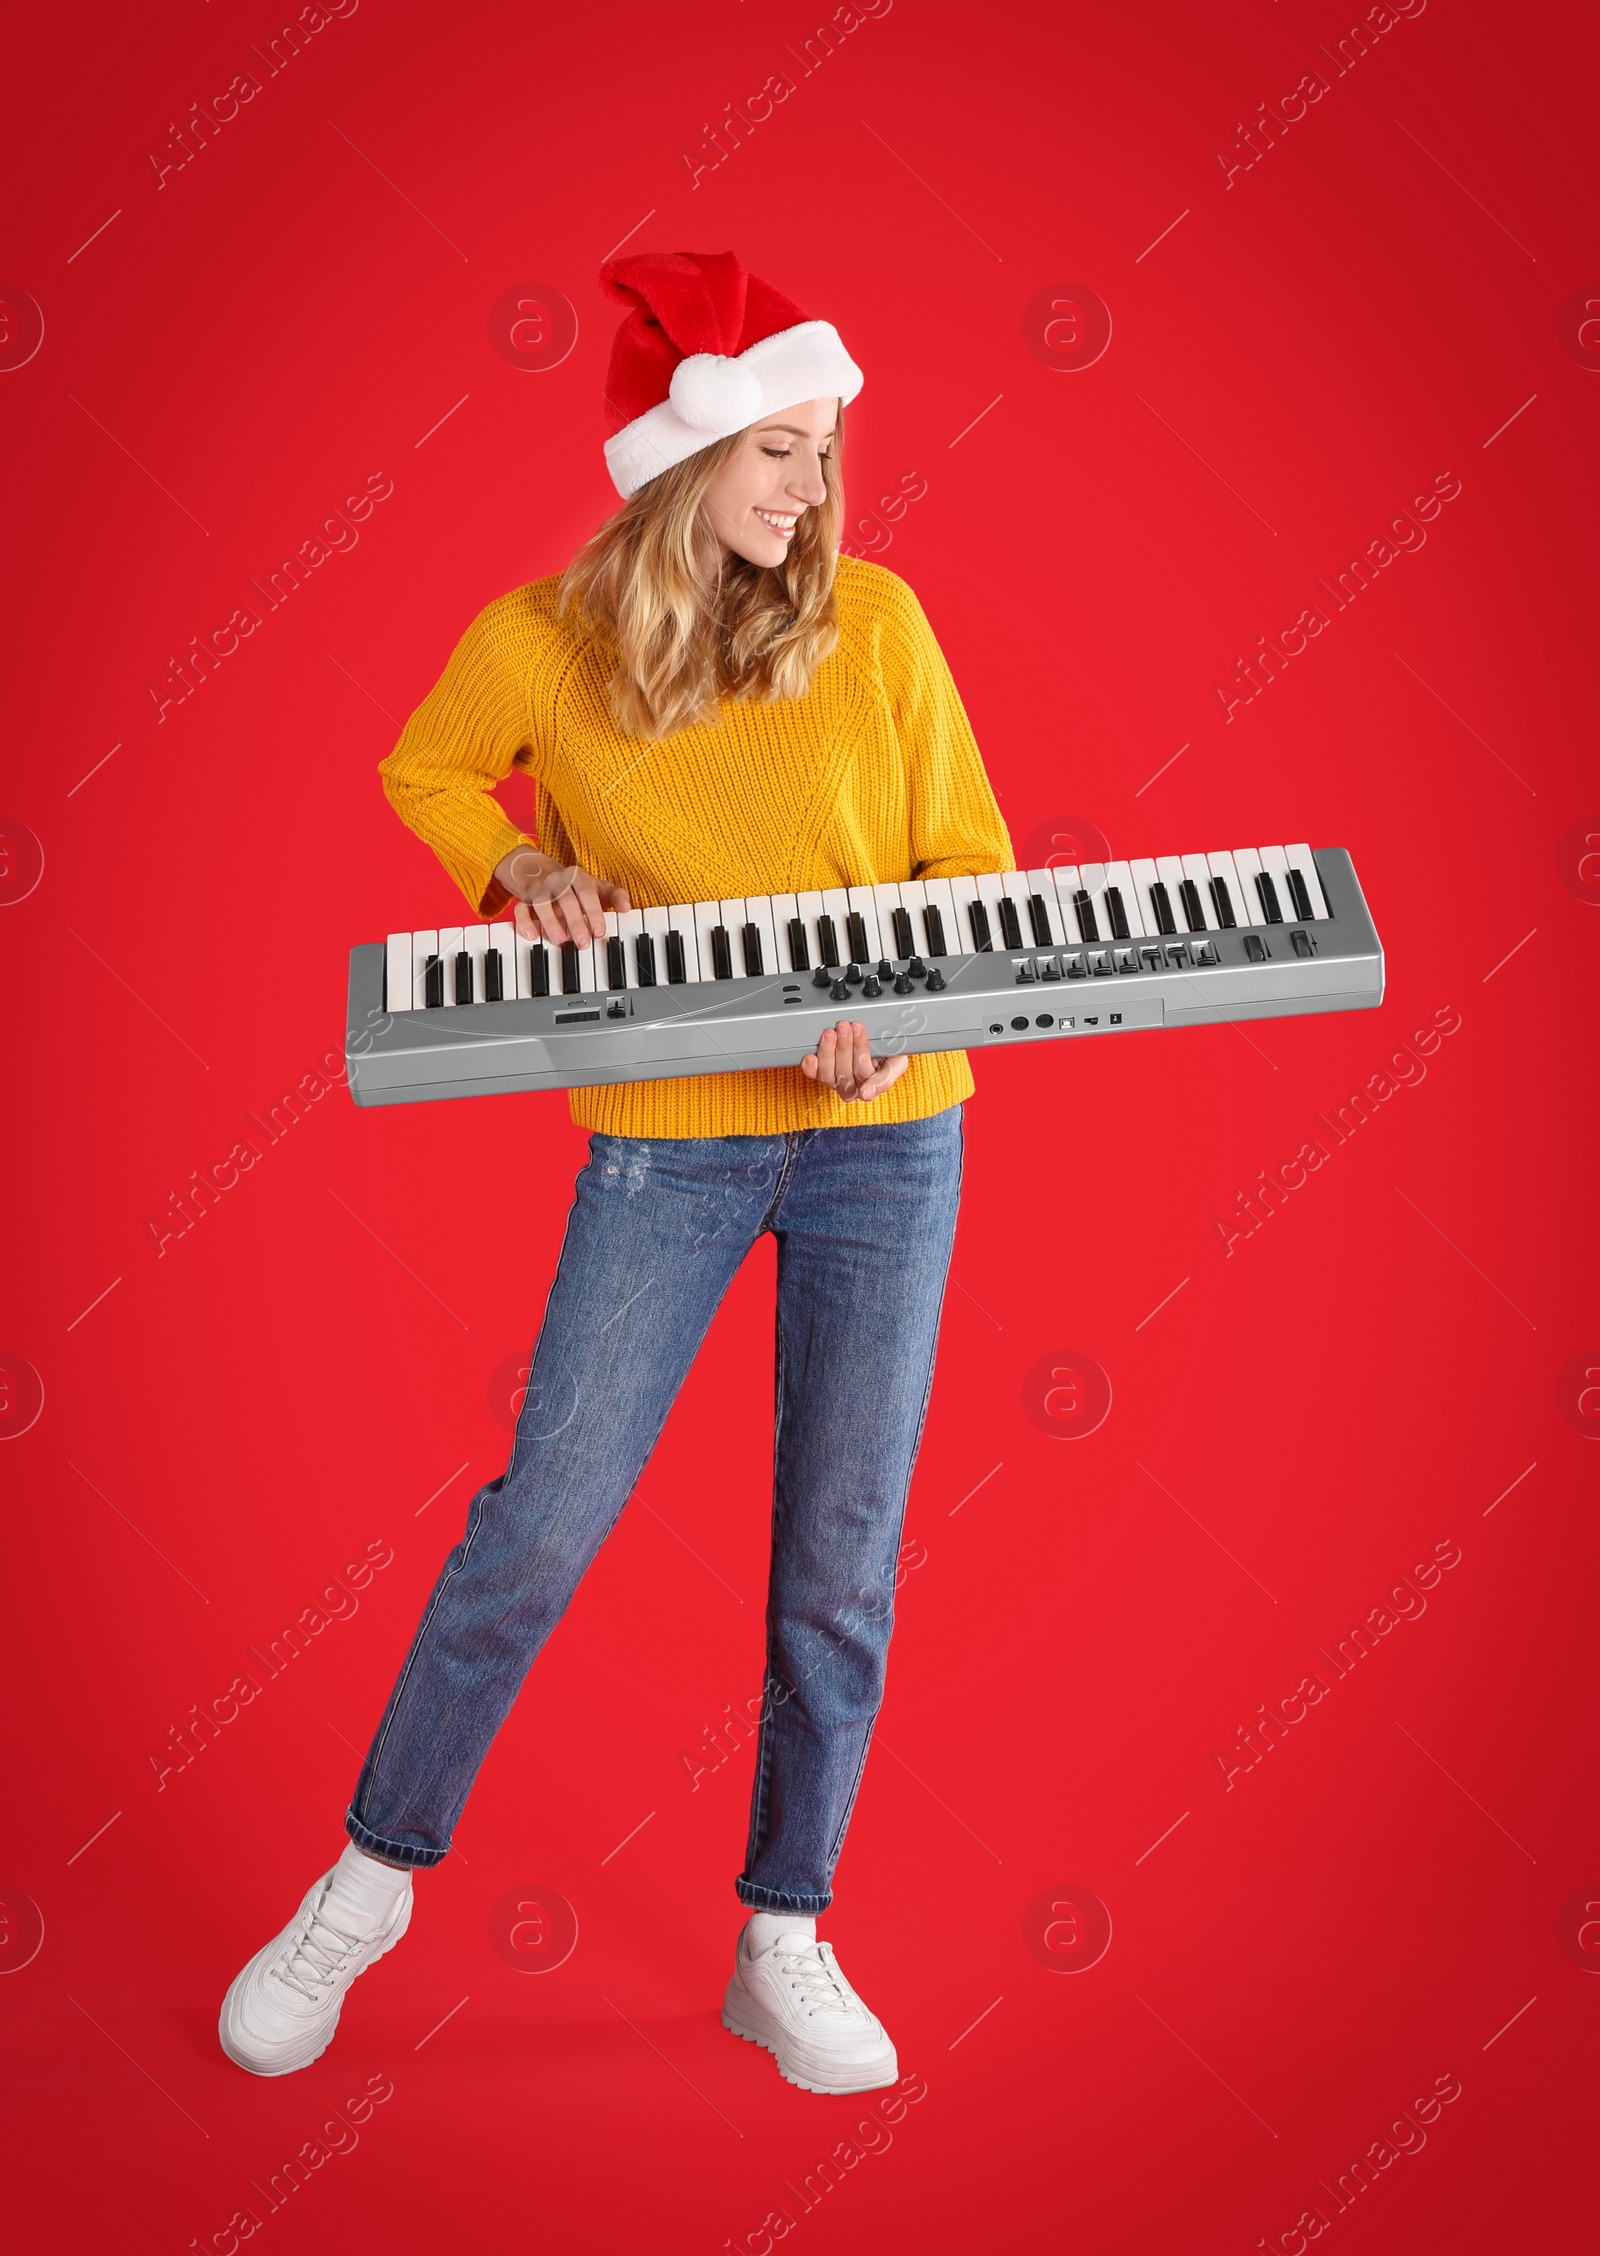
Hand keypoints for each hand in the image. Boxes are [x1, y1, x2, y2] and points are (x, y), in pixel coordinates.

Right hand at [494, 847, 630, 948]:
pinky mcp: (525, 900)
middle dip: (575, 921)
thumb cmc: (575, 887)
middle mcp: (557, 881)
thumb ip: (614, 895)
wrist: (542, 873)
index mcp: (577, 877)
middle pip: (565, 899)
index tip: (600, 931)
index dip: (594, 911)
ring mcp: (539, 890)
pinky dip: (524, 923)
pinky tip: (531, 936)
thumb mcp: (596, 887)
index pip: (587, 892)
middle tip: (583, 942)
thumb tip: (627, 907)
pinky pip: (520, 910)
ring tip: (560, 941)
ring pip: (542, 904)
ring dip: (551, 923)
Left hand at [800, 1020, 911, 1103]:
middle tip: (844, 1026)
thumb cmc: (890, 1056)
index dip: (860, 1049)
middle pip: (844, 1072)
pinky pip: (813, 1074)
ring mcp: (835, 1080)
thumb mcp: (896, 1065)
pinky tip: (810, 1057)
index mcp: (869, 1087)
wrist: (882, 1047)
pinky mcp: (821, 1074)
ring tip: (830, 1033)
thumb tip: (867, 1095)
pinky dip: (811, 1066)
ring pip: (828, 1073)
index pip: (863, 1072)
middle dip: (844, 1046)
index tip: (859, 1029)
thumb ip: (885, 1080)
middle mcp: (850, 1086)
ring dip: (828, 1052)